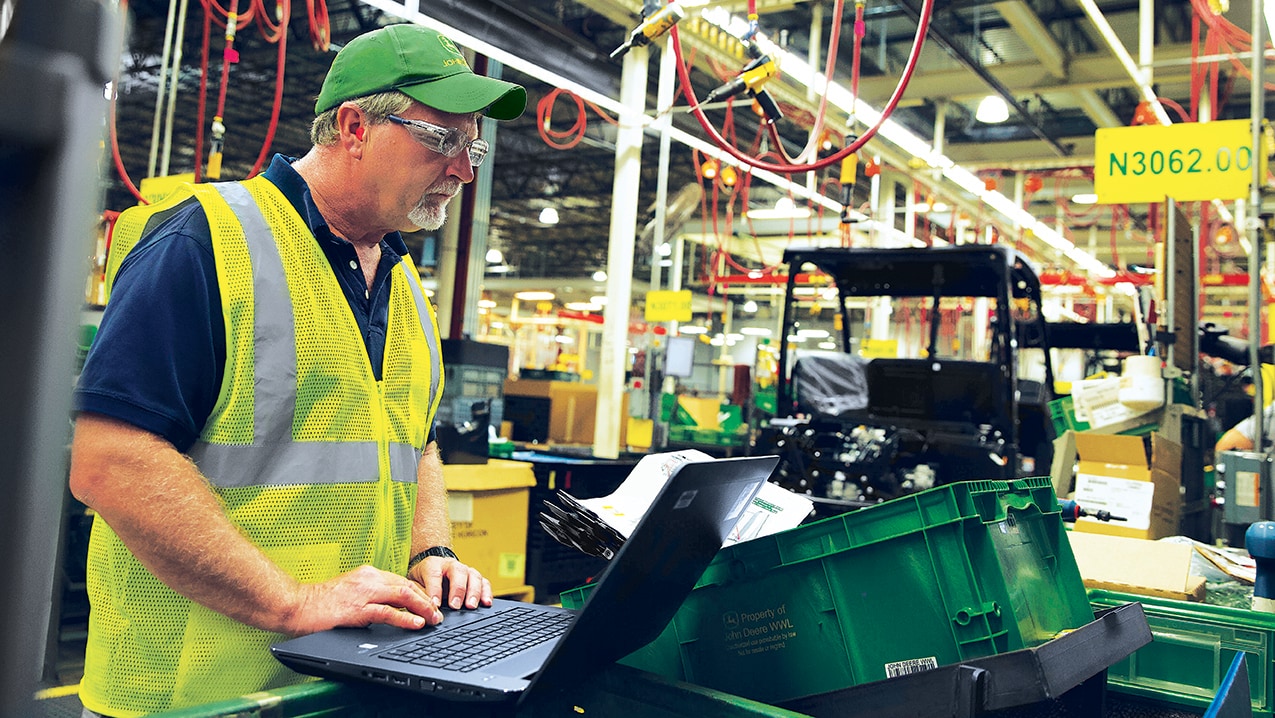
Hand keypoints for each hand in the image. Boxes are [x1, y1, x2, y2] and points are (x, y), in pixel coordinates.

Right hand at [283, 565, 443, 635]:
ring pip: (403, 595)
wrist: (296, 605)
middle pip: (408, 586)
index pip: (402, 581)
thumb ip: (370, 596)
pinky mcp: (356, 609)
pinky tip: (416, 624)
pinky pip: (387, 612)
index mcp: (368, 574)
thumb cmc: (320, 602)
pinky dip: (405, 618)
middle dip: (427, 601)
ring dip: (422, 608)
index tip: (431, 605)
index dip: (420, 594)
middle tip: (438, 615)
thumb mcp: (351, 593)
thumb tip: (390, 608)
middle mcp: (369, 579)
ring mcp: (363, 592)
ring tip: (434, 619)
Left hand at [409, 556, 492, 610]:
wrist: (433, 569)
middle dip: (457, 590)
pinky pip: (484, 582)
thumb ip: (418, 596)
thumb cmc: (422, 579)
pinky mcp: (475, 578)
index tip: (435, 605)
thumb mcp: (414, 585)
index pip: (434, 575)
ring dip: (473, 592)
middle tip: (455, 606)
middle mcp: (451, 564)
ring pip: (474, 576)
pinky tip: (486, 603)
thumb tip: (421, 612)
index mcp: (432, 564)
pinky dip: (487, 592)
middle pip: (458, 573)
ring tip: (471, 606)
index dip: (435, 590)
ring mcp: (465, 570)